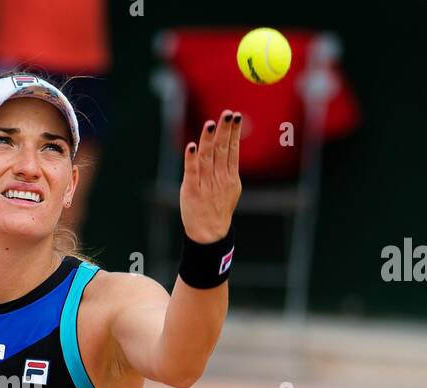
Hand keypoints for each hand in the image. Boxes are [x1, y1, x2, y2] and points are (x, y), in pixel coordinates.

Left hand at [180, 109, 242, 243]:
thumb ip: (229, 168)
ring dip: (209, 139)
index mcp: (230, 177)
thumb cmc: (218, 209)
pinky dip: (191, 158)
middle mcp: (219, 178)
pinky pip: (192, 171)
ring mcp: (205, 184)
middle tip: (228, 113)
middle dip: (225, 131)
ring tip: (211, 123)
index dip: (234, 133)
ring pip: (208, 157)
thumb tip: (231, 146)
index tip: (236, 117)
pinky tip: (192, 146)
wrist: (210, 234)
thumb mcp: (231, 188)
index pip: (233, 150)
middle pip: (222, 150)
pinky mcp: (191, 190)